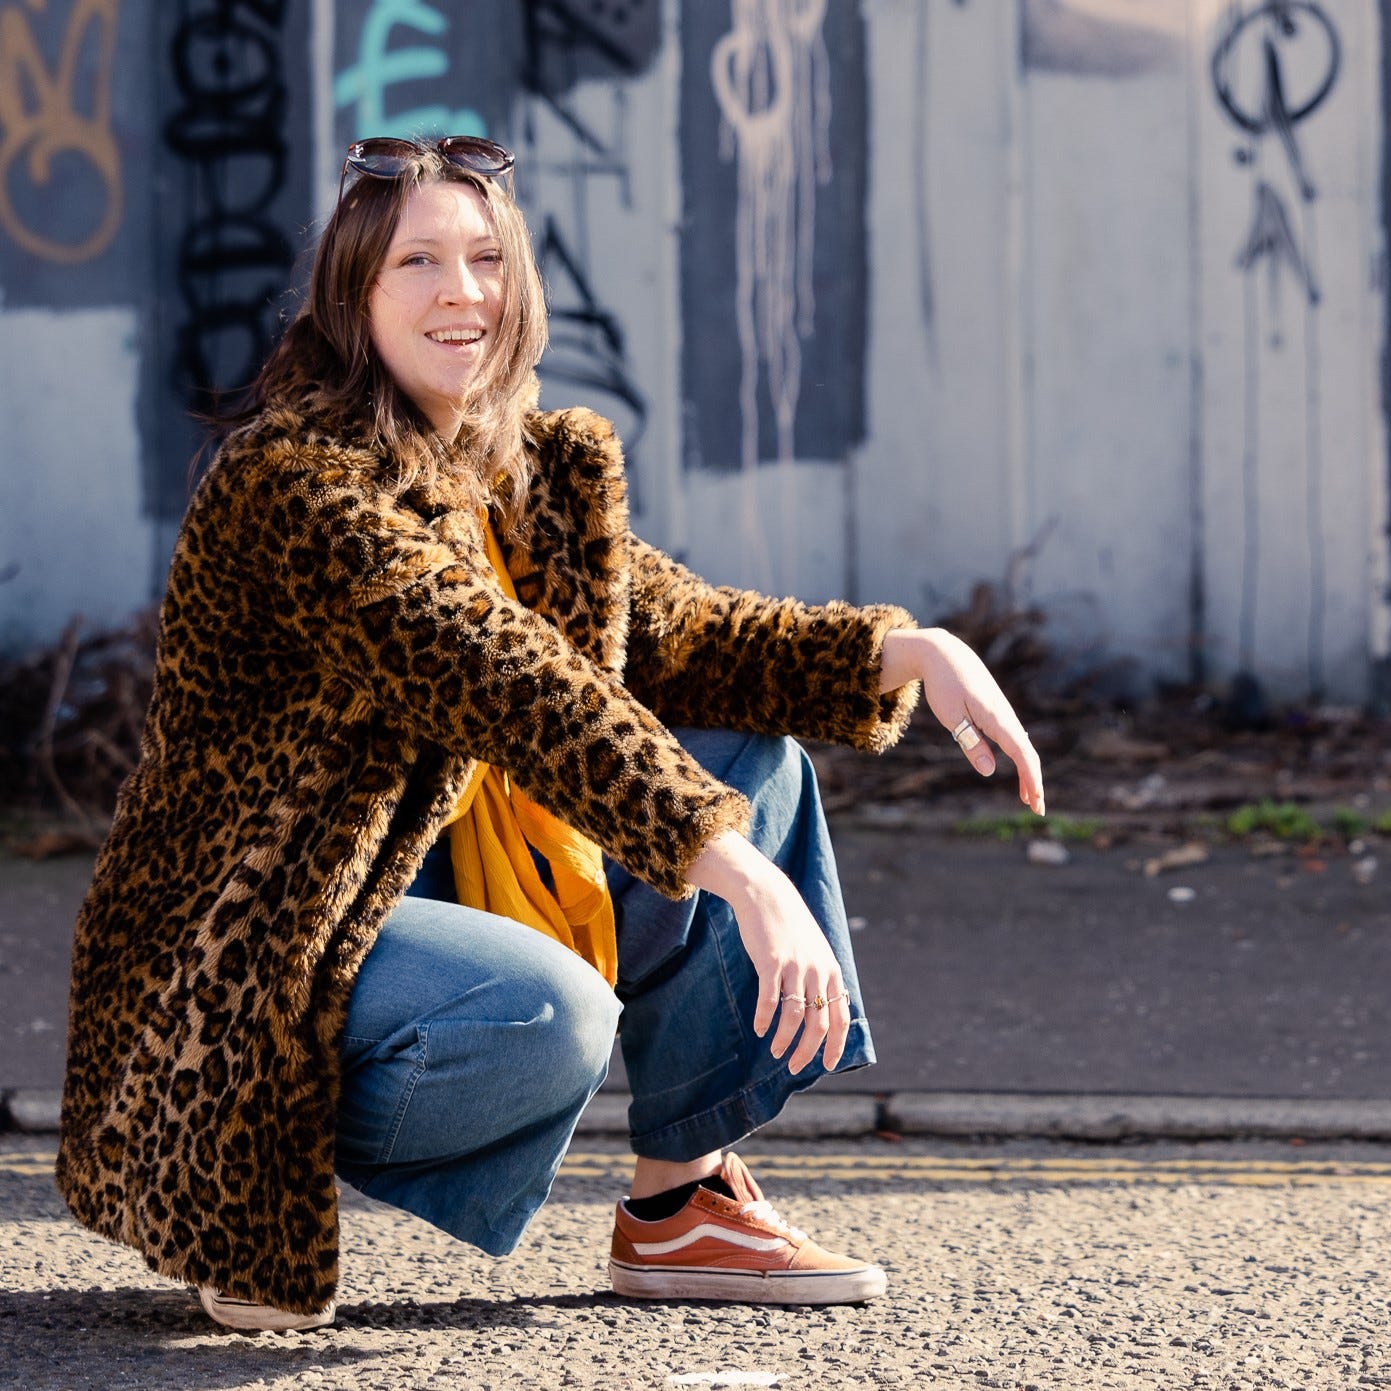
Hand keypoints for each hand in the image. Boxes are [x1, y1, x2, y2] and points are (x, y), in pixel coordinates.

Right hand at [686, 831, 848, 1073]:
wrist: (767, 895)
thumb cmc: (789, 927)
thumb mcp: (814, 951)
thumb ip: (819, 978)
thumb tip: (819, 1013)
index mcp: (831, 971)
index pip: (841, 1018)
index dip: (835, 1046)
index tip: (826, 1066)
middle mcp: (817, 971)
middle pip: (819, 1023)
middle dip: (807, 1051)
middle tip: (793, 1066)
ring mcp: (795, 966)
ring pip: (795, 1017)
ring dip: (784, 1040)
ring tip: (774, 1051)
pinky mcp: (771, 962)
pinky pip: (770, 999)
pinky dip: (764, 1018)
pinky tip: (759, 1028)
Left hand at [880, 627, 1045, 814]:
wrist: (946, 654)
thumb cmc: (944, 685)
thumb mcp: (951, 717)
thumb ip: (971, 743)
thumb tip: (989, 772)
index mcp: (996, 718)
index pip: (1022, 754)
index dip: (1030, 780)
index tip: (1035, 802)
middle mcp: (1006, 716)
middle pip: (1028, 754)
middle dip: (1034, 783)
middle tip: (1037, 810)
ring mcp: (1005, 714)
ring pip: (1023, 748)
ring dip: (1028, 774)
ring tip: (1028, 799)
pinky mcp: (999, 713)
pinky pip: (1015, 741)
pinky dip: (1020, 760)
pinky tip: (1019, 773)